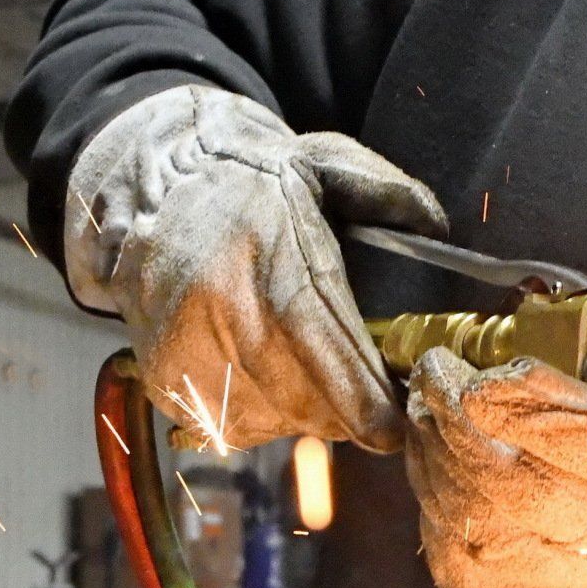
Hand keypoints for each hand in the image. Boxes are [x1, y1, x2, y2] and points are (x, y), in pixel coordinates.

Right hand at [65, 83, 445, 450]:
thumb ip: (385, 192)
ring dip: (304, 414)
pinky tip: (266, 375)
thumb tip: (437, 228)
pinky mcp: (164, 379)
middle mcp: (217, 306)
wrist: (149, 191)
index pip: (321, 345)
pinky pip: (232, 425)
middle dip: (345, 412)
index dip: (361, 399)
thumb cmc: (249, 182)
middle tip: (367, 400)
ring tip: (311, 375)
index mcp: (265, 253)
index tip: (392, 426)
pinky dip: (262, 414)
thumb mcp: (320, 161)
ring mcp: (184, 347)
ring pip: (271, 420)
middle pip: (302, 400)